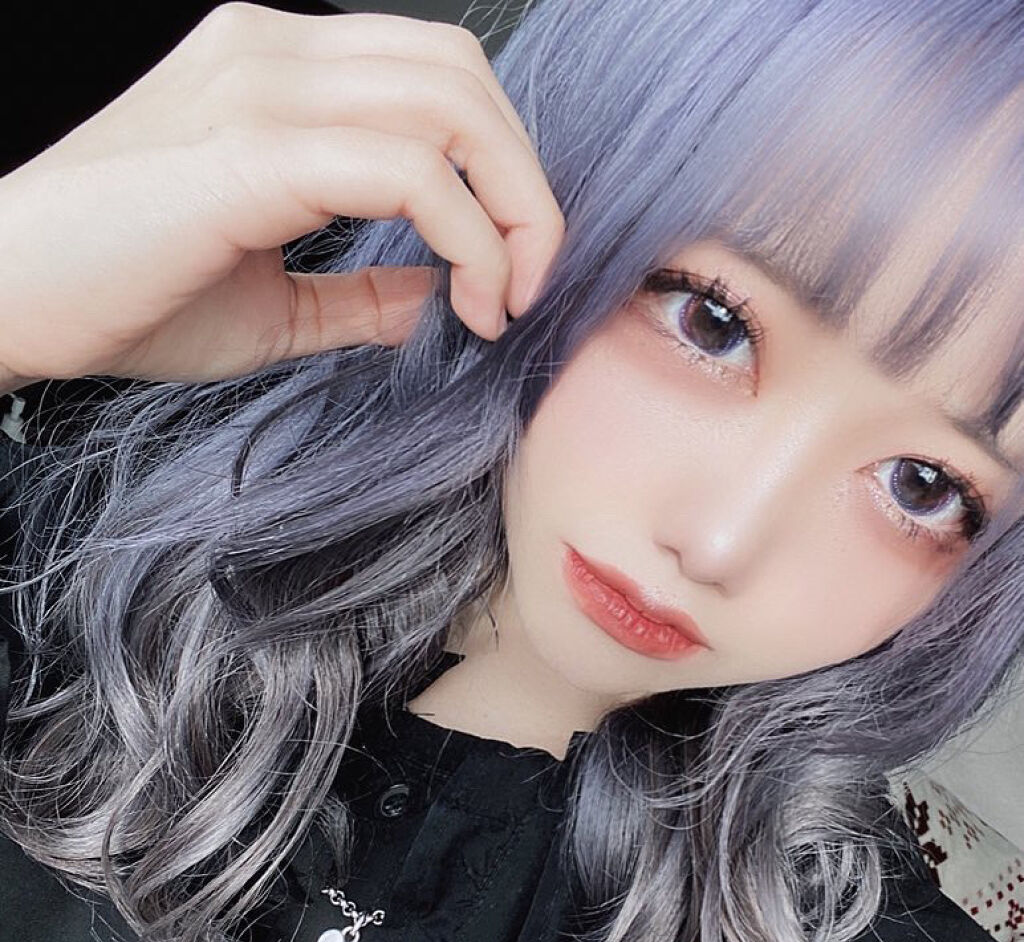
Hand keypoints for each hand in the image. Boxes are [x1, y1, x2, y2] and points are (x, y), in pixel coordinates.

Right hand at [0, 2, 564, 389]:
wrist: (11, 298)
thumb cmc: (123, 294)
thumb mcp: (272, 300)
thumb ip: (360, 291)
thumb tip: (438, 299)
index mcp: (276, 68)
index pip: (435, 77)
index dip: (498, 169)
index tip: (508, 273)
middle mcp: (273, 51)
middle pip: (463, 74)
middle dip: (524, 184)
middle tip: (527, 283)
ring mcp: (262, 87)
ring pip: (452, 106)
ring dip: (512, 211)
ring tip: (504, 300)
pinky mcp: (254, 149)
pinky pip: (408, 172)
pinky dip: (468, 239)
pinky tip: (468, 302)